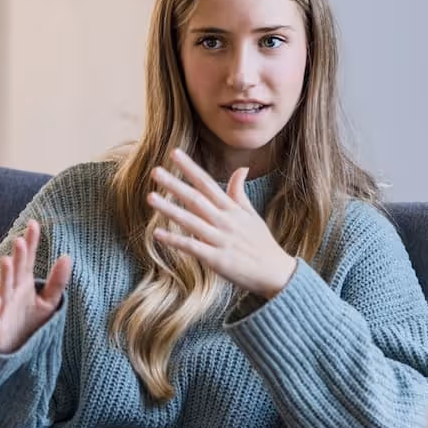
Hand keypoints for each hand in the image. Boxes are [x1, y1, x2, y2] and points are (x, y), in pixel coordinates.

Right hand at [0, 219, 72, 353]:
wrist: (10, 351)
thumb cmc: (27, 323)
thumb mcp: (48, 302)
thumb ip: (57, 282)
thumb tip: (67, 256)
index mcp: (23, 284)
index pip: (28, 260)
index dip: (31, 242)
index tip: (34, 224)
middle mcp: (11, 292)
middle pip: (16, 272)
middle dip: (18, 257)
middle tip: (20, 240)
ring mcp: (2, 309)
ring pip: (3, 290)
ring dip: (4, 276)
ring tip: (8, 261)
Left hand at [146, 148, 296, 298]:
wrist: (276, 273)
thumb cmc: (262, 244)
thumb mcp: (252, 215)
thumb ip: (240, 193)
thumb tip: (241, 168)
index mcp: (232, 209)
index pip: (208, 183)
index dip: (191, 168)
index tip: (174, 153)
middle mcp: (225, 221)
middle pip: (196, 199)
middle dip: (175, 184)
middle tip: (155, 171)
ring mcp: (221, 240)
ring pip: (191, 221)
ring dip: (170, 209)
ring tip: (150, 197)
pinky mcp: (217, 259)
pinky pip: (192, 247)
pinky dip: (175, 241)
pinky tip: (157, 234)